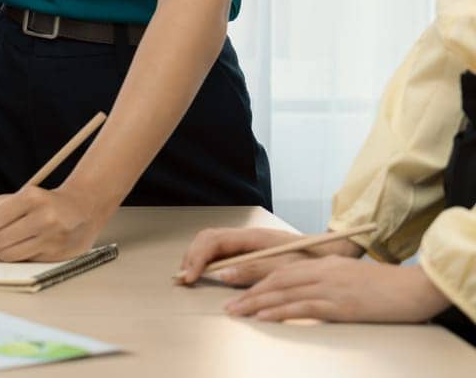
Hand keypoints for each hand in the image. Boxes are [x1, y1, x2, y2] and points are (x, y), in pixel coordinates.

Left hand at [0, 186, 112, 261]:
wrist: (84, 208)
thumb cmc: (44, 203)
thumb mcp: (18, 198)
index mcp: (32, 198)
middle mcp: (44, 217)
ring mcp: (52, 238)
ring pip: (8, 255)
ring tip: (1, 244)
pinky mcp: (58, 255)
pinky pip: (24, 261)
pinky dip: (16, 257)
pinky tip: (20, 247)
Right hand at [177, 227, 363, 285]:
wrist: (331, 250)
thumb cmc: (312, 258)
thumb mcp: (286, 267)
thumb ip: (253, 270)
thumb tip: (223, 274)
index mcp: (253, 236)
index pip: (213, 240)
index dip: (197, 258)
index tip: (191, 277)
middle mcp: (246, 235)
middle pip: (207, 238)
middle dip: (191, 257)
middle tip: (183, 279)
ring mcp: (247, 241)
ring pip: (211, 244)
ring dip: (197, 259)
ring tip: (190, 277)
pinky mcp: (249, 249)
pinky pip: (221, 251)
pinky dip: (208, 261)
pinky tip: (206, 274)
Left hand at [226, 257, 450, 322]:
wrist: (415, 288)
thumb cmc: (386, 286)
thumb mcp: (350, 276)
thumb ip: (326, 278)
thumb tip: (305, 291)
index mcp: (324, 263)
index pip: (282, 270)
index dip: (257, 281)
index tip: (240, 292)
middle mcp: (323, 271)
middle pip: (276, 280)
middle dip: (249, 293)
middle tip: (230, 306)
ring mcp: (331, 287)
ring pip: (284, 292)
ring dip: (256, 303)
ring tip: (237, 312)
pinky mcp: (340, 304)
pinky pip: (303, 306)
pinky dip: (280, 311)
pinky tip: (264, 317)